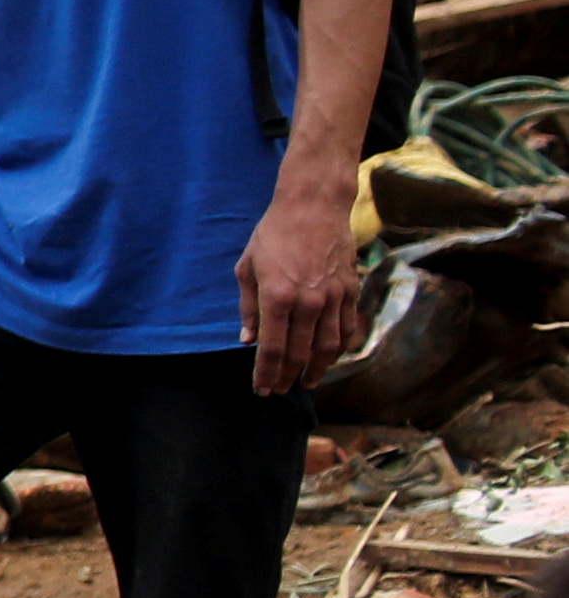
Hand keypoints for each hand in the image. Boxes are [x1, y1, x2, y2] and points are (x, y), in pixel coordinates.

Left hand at [238, 187, 365, 398]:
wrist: (314, 206)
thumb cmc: (273, 234)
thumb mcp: (247, 268)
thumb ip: (248, 307)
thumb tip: (247, 339)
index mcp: (277, 298)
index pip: (271, 350)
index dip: (266, 375)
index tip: (261, 390)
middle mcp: (308, 303)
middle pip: (299, 354)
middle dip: (287, 377)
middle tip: (279, 391)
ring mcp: (333, 298)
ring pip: (328, 347)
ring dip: (317, 370)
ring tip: (306, 382)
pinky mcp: (350, 291)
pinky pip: (346, 329)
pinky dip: (339, 348)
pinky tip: (330, 358)